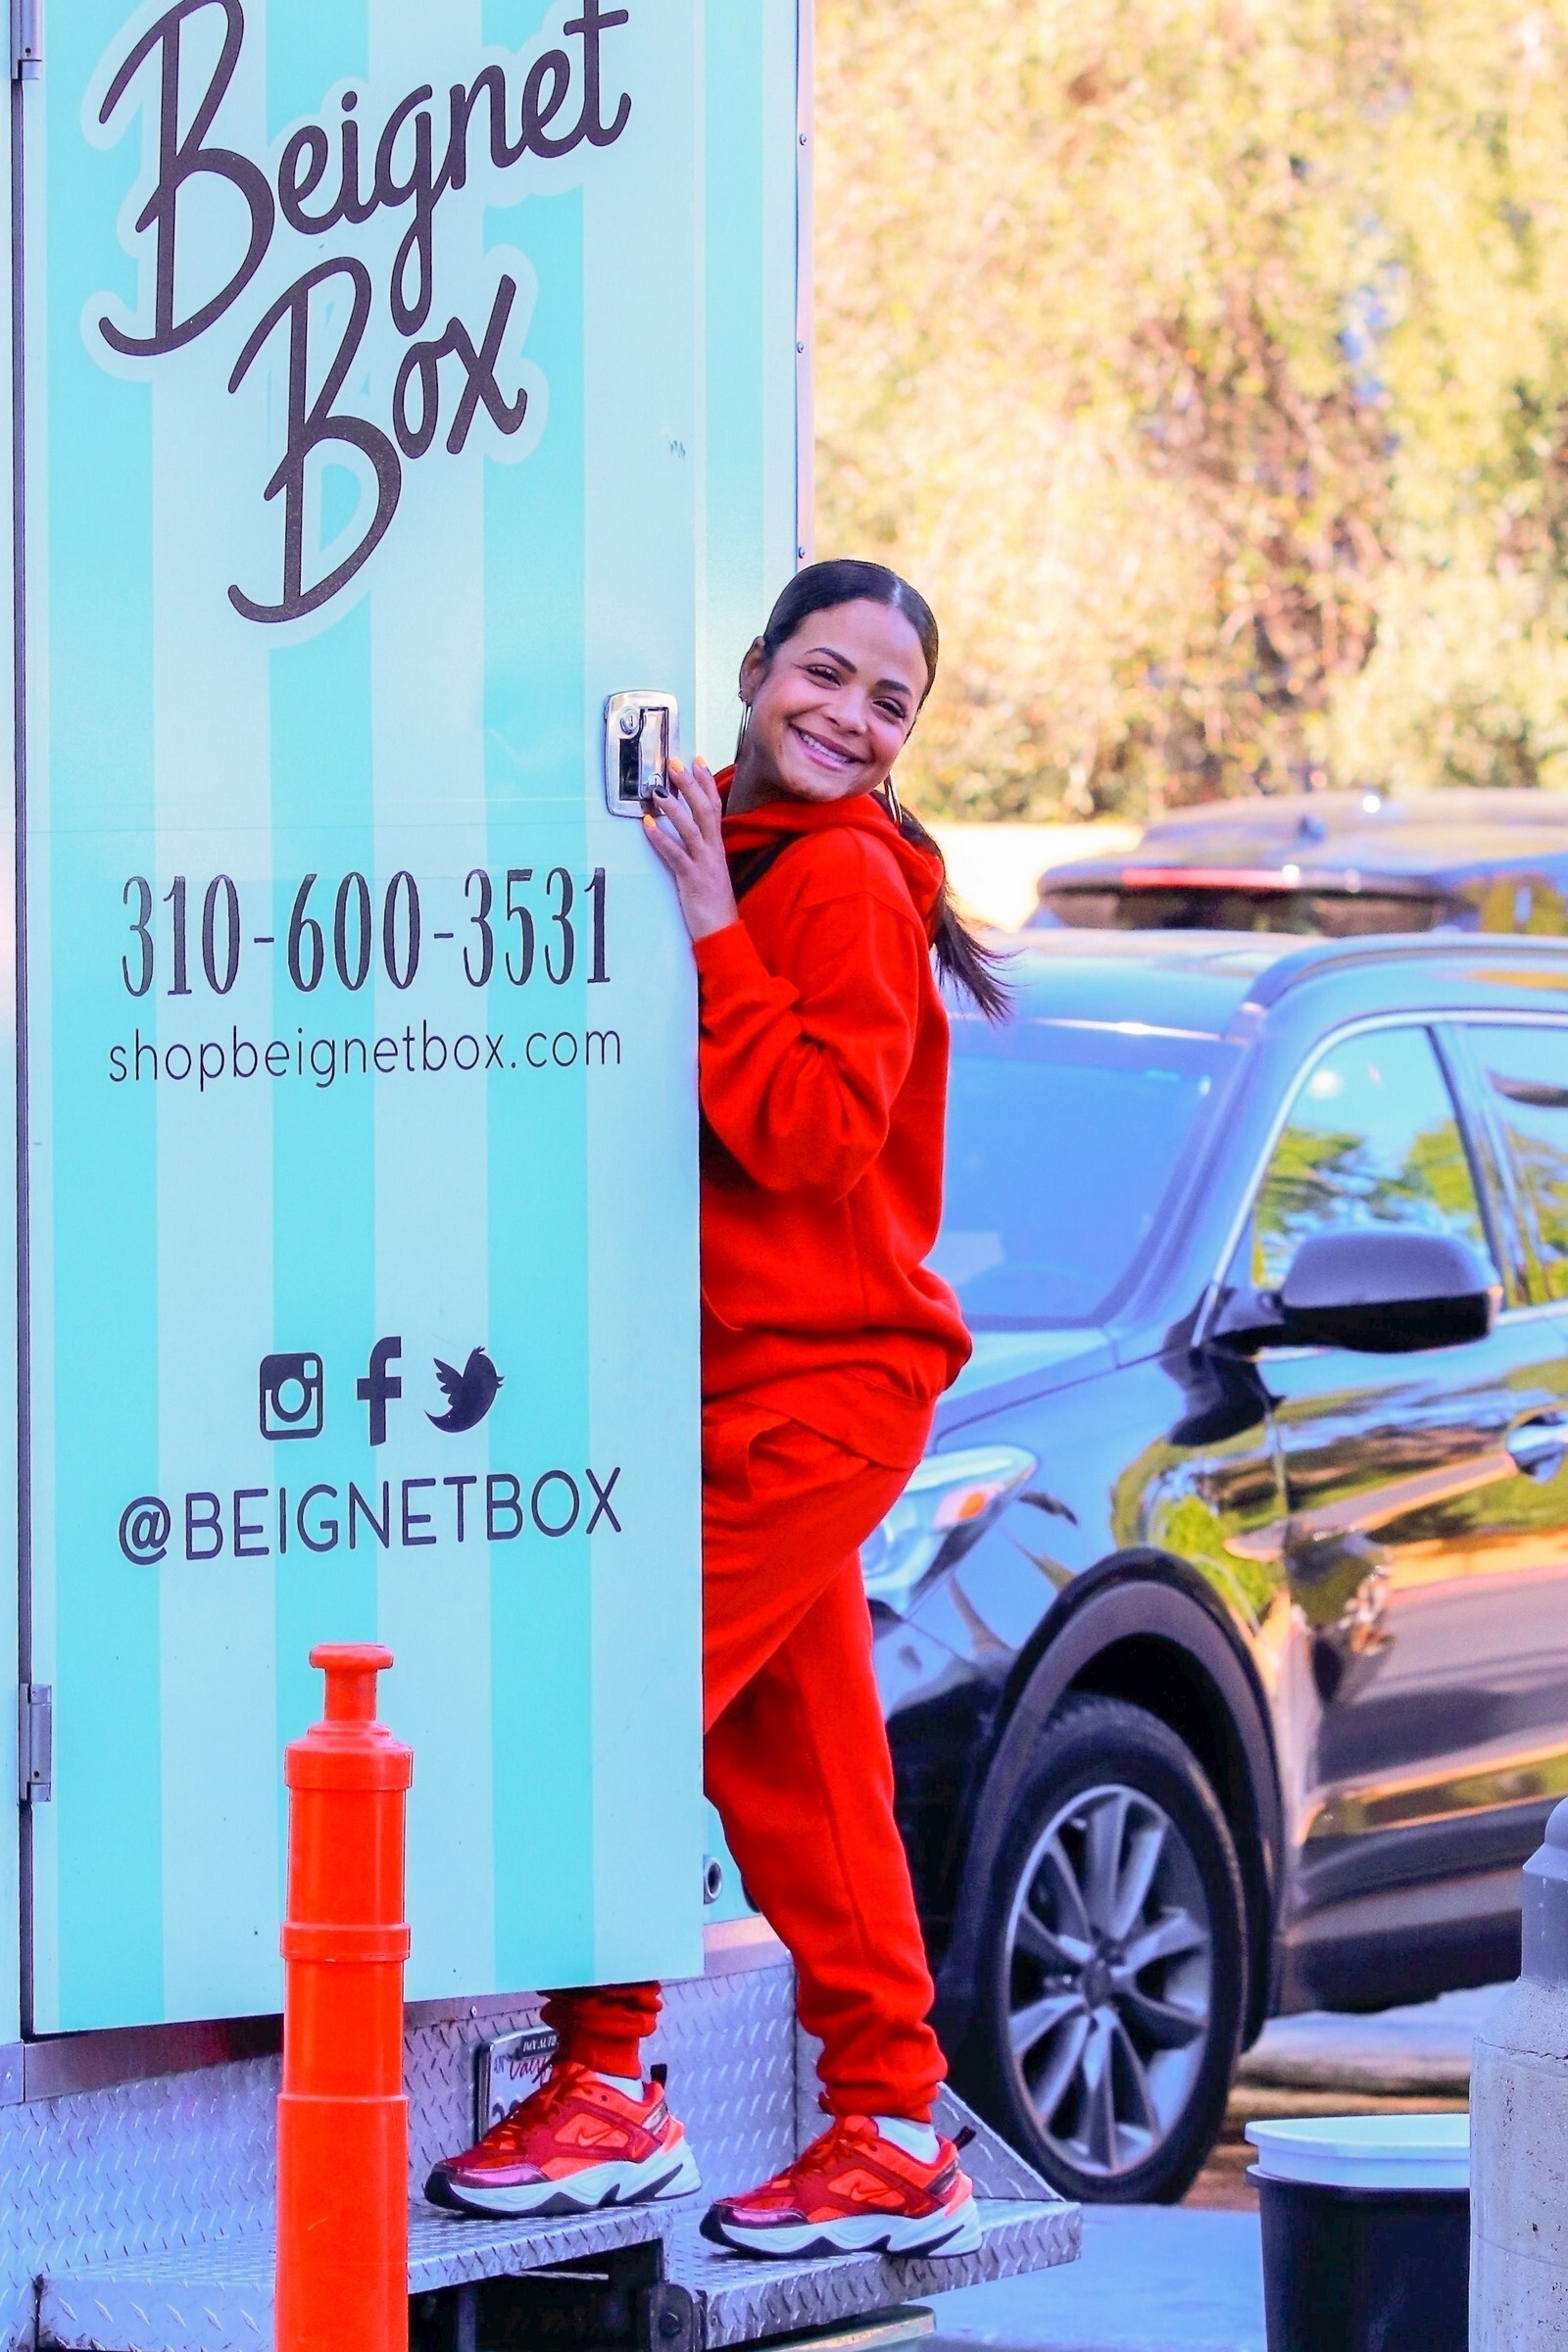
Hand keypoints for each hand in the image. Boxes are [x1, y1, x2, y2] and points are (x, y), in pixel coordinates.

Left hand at [641, 758, 738, 941]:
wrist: (722, 931)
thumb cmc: (714, 903)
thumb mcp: (710, 870)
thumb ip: (702, 850)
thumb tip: (689, 832)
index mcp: (718, 847)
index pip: (715, 807)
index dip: (707, 783)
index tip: (698, 761)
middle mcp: (713, 851)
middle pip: (705, 810)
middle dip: (691, 785)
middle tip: (675, 763)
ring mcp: (703, 863)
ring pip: (691, 828)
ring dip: (675, 807)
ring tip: (658, 790)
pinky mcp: (692, 879)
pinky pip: (675, 854)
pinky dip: (661, 838)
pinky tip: (648, 825)